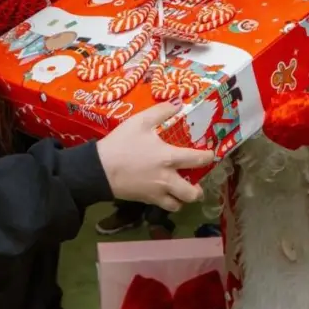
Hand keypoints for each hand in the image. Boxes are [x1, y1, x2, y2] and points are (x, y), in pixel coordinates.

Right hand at [97, 102, 213, 211]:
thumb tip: (179, 103)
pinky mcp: (145, 200)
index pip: (197, 160)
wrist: (99, 169)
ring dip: (183, 199)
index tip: (210, 154)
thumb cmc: (121, 143)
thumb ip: (161, 111)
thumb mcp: (140, 121)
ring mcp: (156, 192)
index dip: (208, 157)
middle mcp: (167, 179)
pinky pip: (162, 206)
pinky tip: (163, 192)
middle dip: (198, 190)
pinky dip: (167, 202)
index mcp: (169, 158)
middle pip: (192, 193)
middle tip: (197, 183)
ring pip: (178, 205)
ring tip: (181, 191)